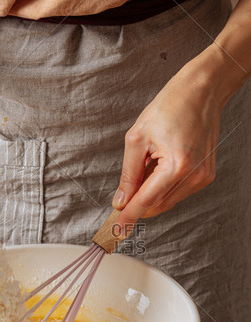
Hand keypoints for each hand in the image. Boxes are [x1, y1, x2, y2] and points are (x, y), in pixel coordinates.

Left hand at [112, 61, 222, 235]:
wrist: (201, 92)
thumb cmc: (170, 107)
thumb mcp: (137, 139)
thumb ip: (129, 175)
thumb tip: (121, 202)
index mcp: (176, 165)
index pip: (146, 201)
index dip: (128, 216)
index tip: (116, 230)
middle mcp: (194, 175)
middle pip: (156, 205)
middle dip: (137, 203)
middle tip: (121, 199)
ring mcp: (202, 177)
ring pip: (166, 201)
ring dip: (151, 192)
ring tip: (149, 162)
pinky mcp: (205, 176)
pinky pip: (177, 191)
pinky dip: (163, 186)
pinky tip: (161, 164)